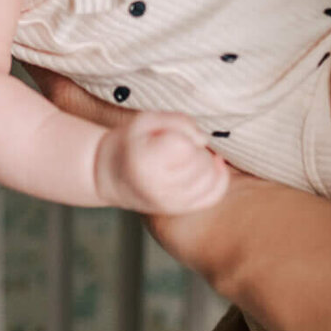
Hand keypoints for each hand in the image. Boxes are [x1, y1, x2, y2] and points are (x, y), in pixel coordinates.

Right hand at [94, 112, 229, 213]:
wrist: (111, 177)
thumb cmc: (129, 143)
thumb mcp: (145, 120)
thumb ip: (177, 122)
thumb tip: (204, 140)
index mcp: (145, 162)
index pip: (184, 146)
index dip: (183, 135)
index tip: (169, 134)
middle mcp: (159, 188)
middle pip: (201, 163)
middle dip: (196, 149)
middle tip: (180, 145)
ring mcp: (171, 203)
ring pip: (211, 179)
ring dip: (207, 163)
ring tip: (191, 156)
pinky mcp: (180, 209)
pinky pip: (213, 195)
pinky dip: (219, 179)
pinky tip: (212, 166)